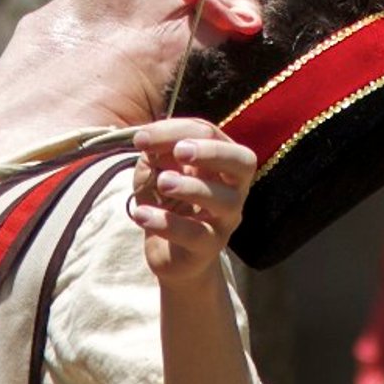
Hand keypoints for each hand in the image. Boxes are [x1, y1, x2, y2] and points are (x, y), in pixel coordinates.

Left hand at [129, 119, 255, 285]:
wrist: (169, 253)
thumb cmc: (168, 203)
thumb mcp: (156, 171)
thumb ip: (154, 153)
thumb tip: (149, 141)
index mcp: (222, 160)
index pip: (209, 133)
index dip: (175, 131)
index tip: (140, 139)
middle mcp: (233, 187)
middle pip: (242, 161)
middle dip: (211, 151)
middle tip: (179, 151)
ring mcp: (226, 219)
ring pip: (224, 200)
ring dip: (191, 187)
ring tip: (163, 183)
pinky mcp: (210, 247)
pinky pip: (195, 234)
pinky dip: (167, 223)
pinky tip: (142, 214)